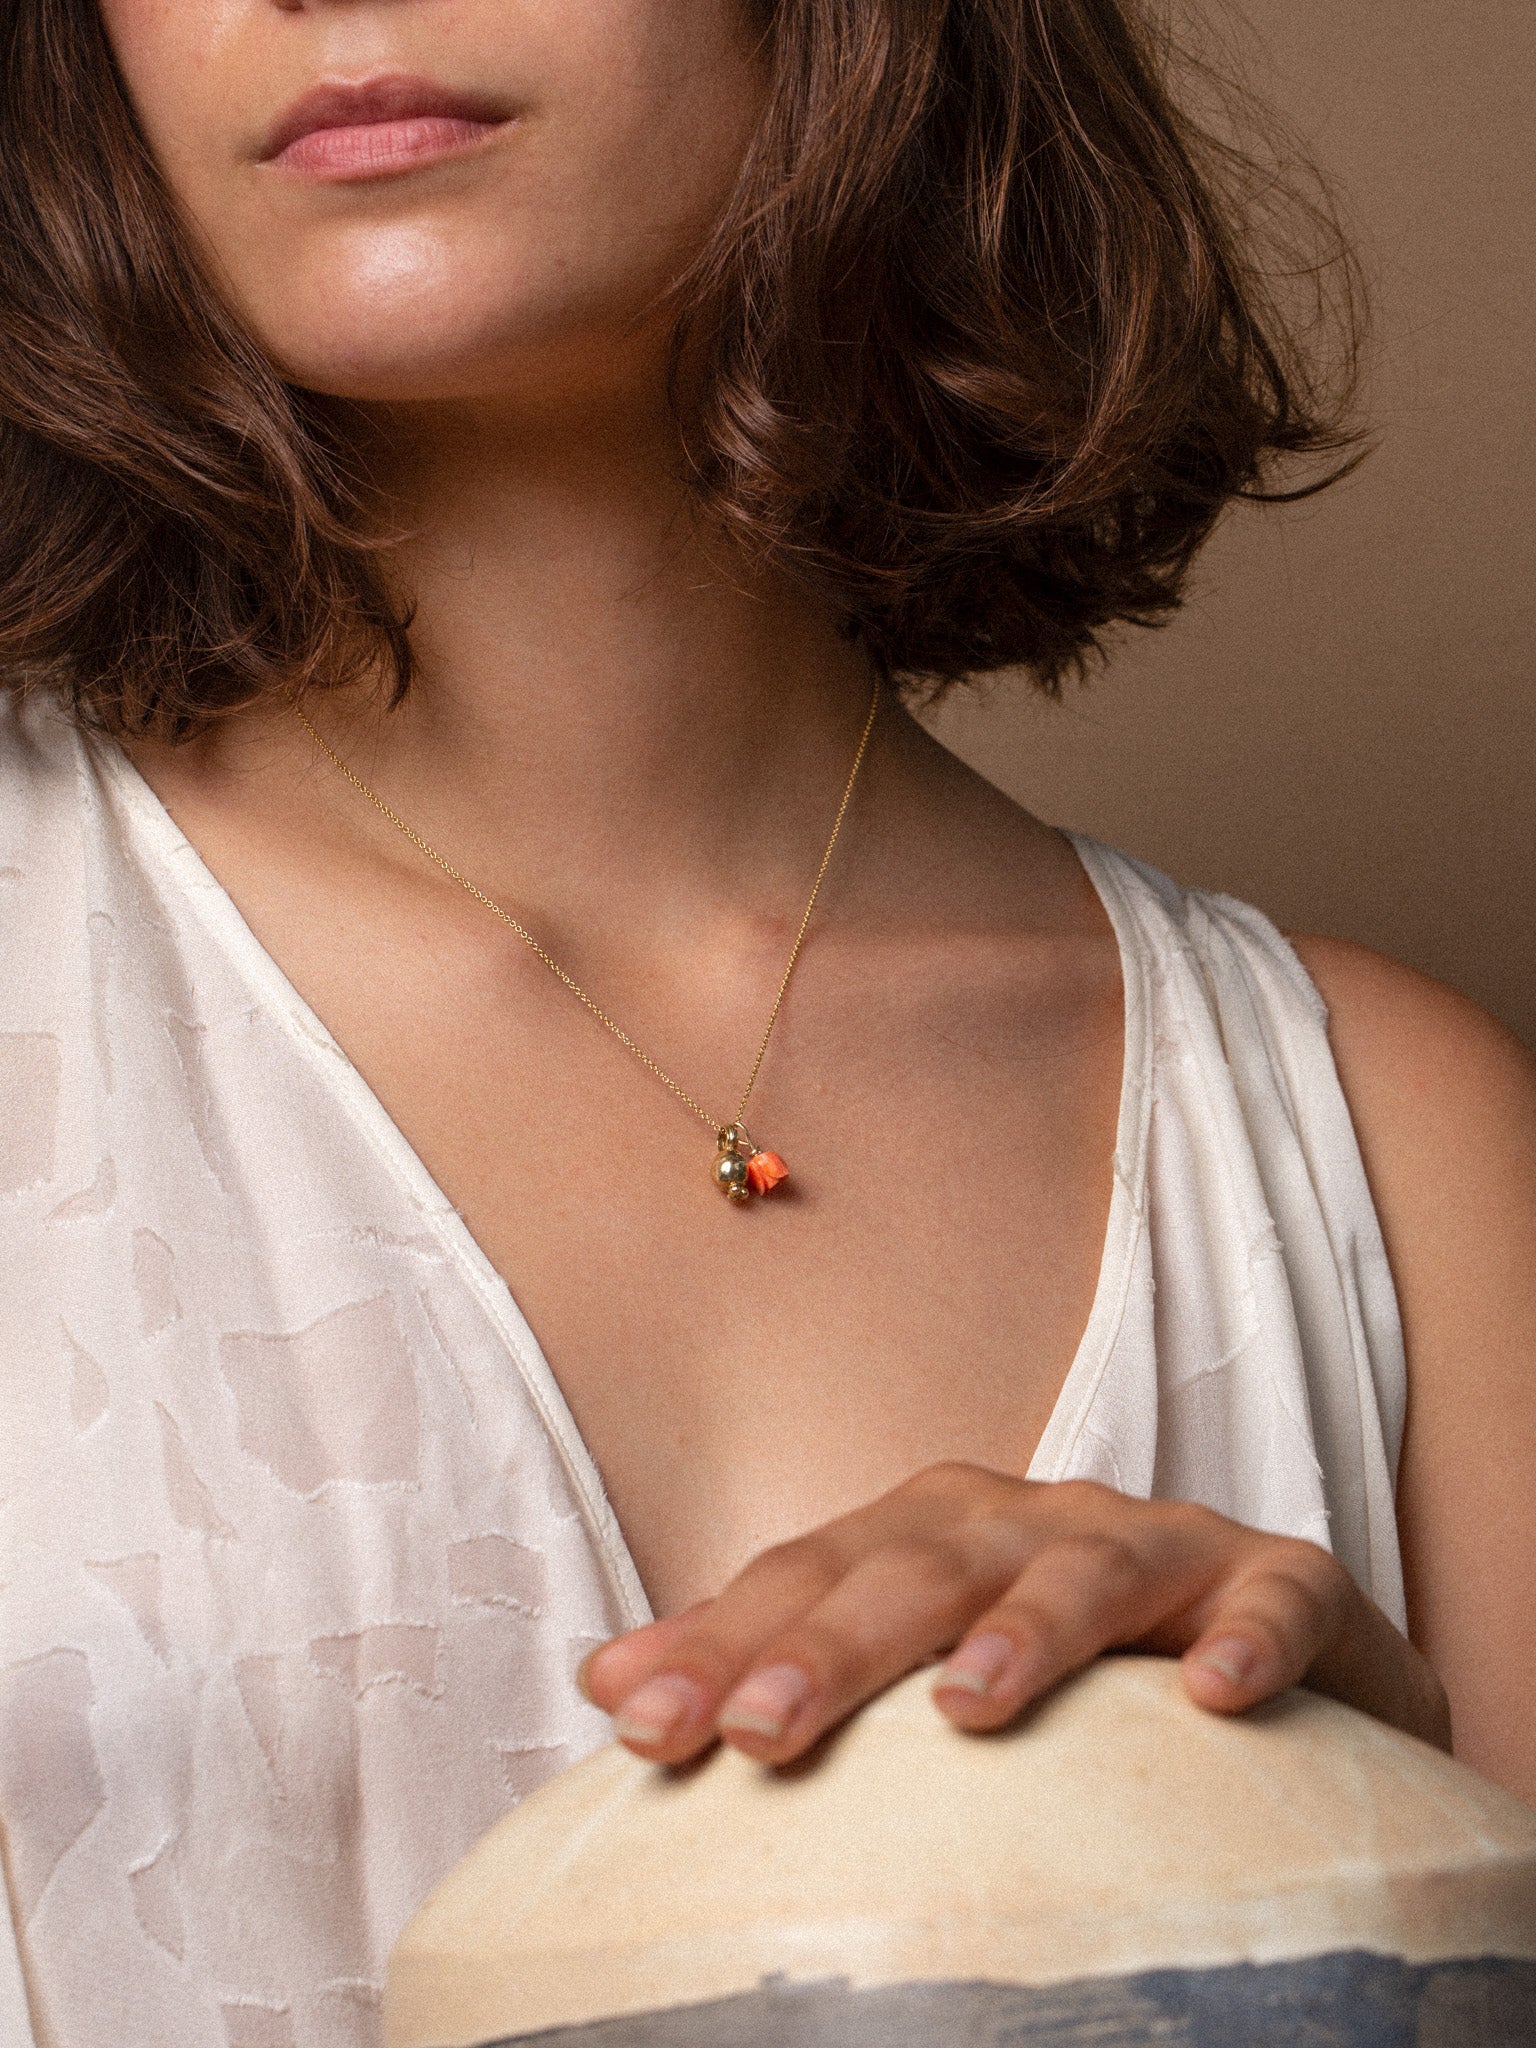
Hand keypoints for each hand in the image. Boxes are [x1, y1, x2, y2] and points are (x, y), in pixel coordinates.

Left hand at [580, 1465, 1450, 1765]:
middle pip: (923, 1568)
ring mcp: (1160, 1542)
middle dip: (837, 1641)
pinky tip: (1218, 1697)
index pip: (811, 1576)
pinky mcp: (1280, 1582)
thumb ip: (777, 1659)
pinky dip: (1250, 1637)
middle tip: (759, 1730)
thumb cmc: (1059, 1655)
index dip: (723, 1641)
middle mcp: (1032, 1520)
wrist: (1266, 1639)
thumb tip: (607, 1682)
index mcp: (932, 1529)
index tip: (636, 1724)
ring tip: (969, 1704)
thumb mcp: (913, 1655)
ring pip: (1085, 1568)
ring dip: (1028, 1628)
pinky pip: (1273, 1599)